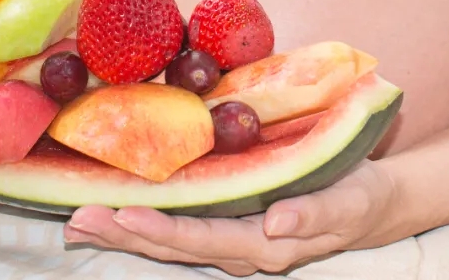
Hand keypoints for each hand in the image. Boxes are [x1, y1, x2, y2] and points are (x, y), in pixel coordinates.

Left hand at [62, 161, 400, 276]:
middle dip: (124, 234)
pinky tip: (116, 214)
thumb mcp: (349, 204)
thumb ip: (315, 214)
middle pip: (173, 247)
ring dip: (124, 232)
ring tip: (79, 222)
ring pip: (169, 241)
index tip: (123, 215)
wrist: (371, 204)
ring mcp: (230, 240)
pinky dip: (143, 223)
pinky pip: (179, 228)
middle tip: (77, 220)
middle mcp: (239, 249)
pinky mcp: (228, 223)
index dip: (162, 231)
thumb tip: (276, 224)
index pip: (203, 241)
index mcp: (264, 246)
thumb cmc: (360, 198)